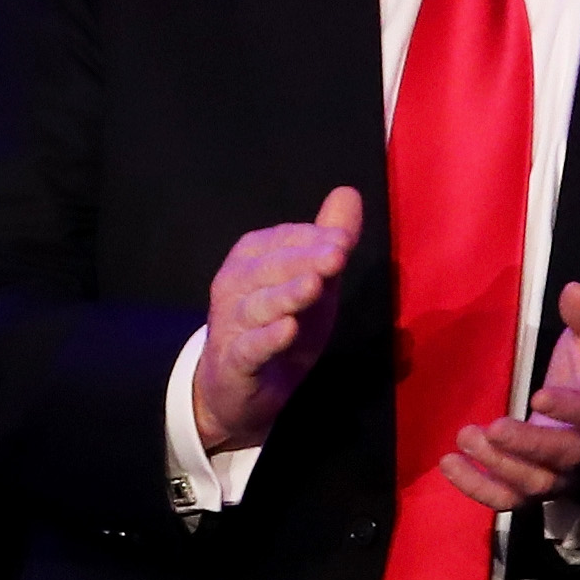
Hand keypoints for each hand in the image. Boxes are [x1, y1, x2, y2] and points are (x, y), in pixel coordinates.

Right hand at [193, 188, 362, 453]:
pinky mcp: (233, 362)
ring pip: (258, 306)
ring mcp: (230, 324)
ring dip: (287, 295)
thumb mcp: (313, 282)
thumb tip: (348, 192)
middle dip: (304, 260)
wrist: (237, 387)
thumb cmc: (278, 324)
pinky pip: (249, 348)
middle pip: (270, 269)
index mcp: (252, 257)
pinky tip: (288, 330)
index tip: (344, 239)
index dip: (314, 239)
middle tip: (337, 254)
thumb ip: (329, 242)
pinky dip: (267, 339)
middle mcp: (235, 284)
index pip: (284, 240)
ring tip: (315, 286)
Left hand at [439, 282, 579, 510]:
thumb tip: (572, 290)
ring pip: (537, 483)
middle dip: (528, 445)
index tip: (538, 394)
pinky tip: (450, 465)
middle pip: (565, 457)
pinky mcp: (538, 489)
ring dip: (499, 465)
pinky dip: (479, 490)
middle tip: (492, 427)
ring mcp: (565, 475)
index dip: (571, 409)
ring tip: (466, 436)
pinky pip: (511, 500)